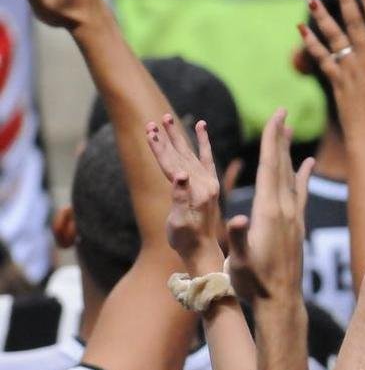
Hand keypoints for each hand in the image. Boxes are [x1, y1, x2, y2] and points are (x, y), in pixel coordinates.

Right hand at [145, 115, 222, 268]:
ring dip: (177, 137)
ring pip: (190, 153)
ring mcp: (209, 182)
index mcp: (198, 190)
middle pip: (181, 155)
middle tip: (153, 121)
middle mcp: (206, 182)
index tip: (149, 130)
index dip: (160, 148)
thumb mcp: (180, 222)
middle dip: (166, 138)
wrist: (203, 251)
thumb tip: (180, 176)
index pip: (174, 163)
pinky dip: (203, 142)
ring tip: (167, 119)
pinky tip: (201, 126)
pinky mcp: (210, 184)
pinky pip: (206, 157)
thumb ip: (180, 198)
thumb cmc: (187, 241)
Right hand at [226, 108, 314, 303]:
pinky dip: (302, 174)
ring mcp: (293, 216)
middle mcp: (285, 209)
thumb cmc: (254, 284)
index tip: (276, 116)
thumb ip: (240, 238)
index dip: (272, 140)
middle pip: (281, 164)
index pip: (270, 167)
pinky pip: (300, 192)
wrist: (281, 302)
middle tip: (282, 111)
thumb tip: (238, 218)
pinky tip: (307, 163)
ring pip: (290, 175)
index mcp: (269, 211)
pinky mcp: (297, 225)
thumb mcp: (241, 262)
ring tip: (290, 129)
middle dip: (280, 137)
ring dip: (288, 151)